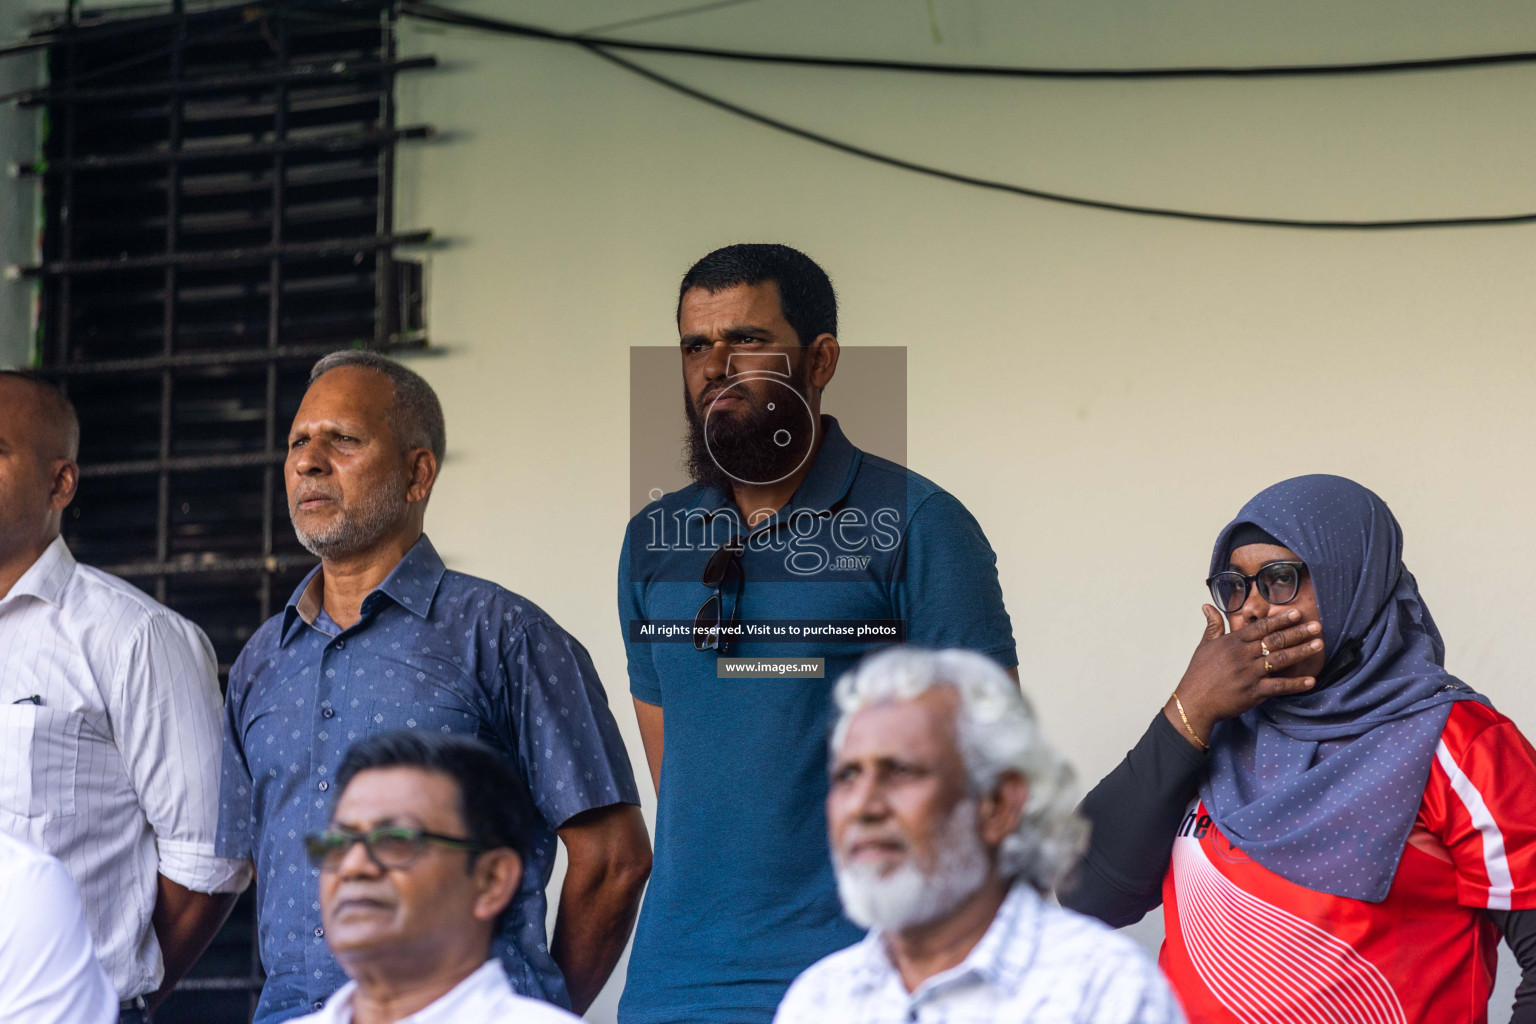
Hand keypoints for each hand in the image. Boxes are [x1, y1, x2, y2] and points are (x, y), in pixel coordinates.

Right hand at [1165, 606, 1321, 747]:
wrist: (1194, 701)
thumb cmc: (1199, 673)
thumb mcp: (1204, 645)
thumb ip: (1213, 625)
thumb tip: (1207, 606)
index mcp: (1232, 642)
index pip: (1261, 627)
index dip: (1280, 620)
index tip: (1297, 614)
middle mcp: (1243, 655)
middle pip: (1275, 640)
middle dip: (1298, 632)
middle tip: (1317, 626)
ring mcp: (1250, 674)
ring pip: (1281, 659)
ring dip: (1302, 651)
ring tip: (1318, 645)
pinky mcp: (1254, 692)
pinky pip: (1279, 686)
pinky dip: (1296, 684)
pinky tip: (1311, 681)